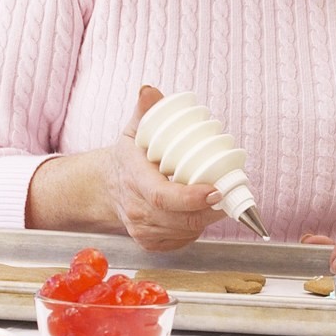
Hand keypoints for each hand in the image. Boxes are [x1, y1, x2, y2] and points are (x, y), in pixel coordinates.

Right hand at [25, 87, 225, 245]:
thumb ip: (144, 111)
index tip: (216, 189)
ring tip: (220, 201)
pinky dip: (196, 230)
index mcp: (135, 181)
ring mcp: (142, 230)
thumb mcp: (133, 131)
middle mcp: (136, 211)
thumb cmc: (127, 158)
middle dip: (210, 209)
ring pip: (185, 231)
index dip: (193, 197)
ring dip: (207, 219)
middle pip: (181, 218)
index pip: (165, 197)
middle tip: (229, 193)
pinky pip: (181, 242)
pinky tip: (202, 214)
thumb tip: (150, 91)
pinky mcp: (149, 243)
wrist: (105, 187)